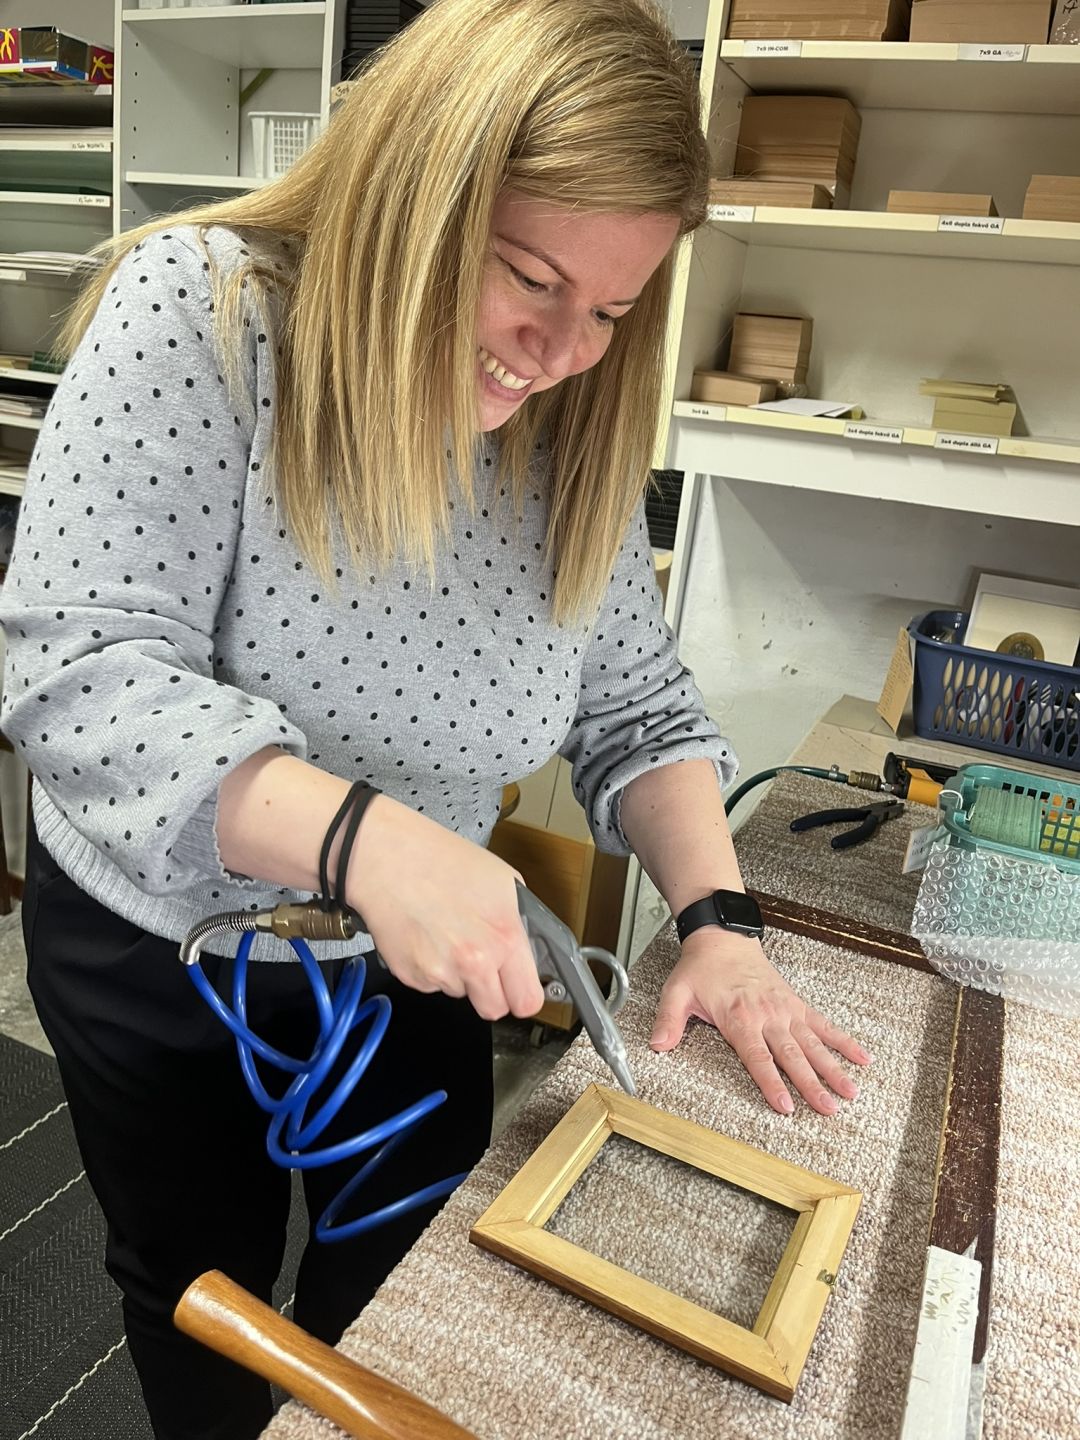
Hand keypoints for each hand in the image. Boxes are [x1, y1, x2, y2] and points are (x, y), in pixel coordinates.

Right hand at [347, 794, 545, 1021]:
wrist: (389, 858)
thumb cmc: (441, 860)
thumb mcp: (503, 880)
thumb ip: (519, 922)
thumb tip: (527, 948)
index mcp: (504, 937)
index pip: (528, 1000)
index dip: (524, 994)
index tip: (519, 987)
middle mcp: (475, 962)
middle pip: (494, 1010)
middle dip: (492, 994)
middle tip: (483, 967)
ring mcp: (440, 973)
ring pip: (461, 993)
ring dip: (458, 974)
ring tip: (447, 935)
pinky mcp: (412, 977)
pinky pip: (432, 985)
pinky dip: (431, 968)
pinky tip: (427, 937)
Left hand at [649, 930, 870, 1115]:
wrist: (723, 938)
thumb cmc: (701, 969)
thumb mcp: (677, 992)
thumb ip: (668, 1019)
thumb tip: (657, 1044)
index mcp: (739, 1018)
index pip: (758, 1057)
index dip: (772, 1082)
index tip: (786, 1105)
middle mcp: (767, 1016)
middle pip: (792, 1056)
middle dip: (811, 1084)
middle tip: (828, 1109)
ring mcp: (785, 1010)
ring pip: (813, 1044)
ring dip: (833, 1069)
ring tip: (850, 1092)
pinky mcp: (796, 1004)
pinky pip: (823, 1025)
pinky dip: (843, 1041)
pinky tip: (862, 1058)